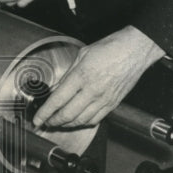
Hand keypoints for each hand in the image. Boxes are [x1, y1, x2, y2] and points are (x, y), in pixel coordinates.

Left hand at [33, 26, 164, 127]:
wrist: (135, 50)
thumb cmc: (110, 48)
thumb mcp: (82, 55)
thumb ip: (68, 75)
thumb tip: (57, 90)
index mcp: (81, 76)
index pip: (58, 100)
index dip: (45, 113)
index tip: (37, 119)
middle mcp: (92, 90)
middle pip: (68, 115)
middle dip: (53, 121)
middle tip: (45, 122)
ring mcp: (104, 99)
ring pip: (81, 120)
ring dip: (67, 124)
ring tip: (58, 122)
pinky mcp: (113, 104)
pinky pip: (95, 119)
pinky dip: (83, 123)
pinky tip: (77, 120)